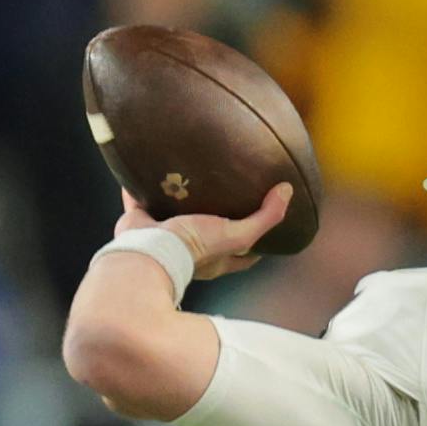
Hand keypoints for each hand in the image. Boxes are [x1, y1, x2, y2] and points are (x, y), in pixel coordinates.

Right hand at [134, 181, 300, 286]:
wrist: (147, 252)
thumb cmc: (194, 250)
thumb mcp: (238, 235)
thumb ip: (265, 217)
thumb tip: (287, 191)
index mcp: (215, 258)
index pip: (244, 252)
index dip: (256, 237)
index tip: (265, 218)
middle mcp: (190, 249)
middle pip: (207, 229)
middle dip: (215, 214)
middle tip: (225, 189)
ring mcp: (163, 236)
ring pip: (173, 214)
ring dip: (178, 199)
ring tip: (188, 175)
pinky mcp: (140, 223)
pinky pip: (139, 201)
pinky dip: (140, 188)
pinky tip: (145, 168)